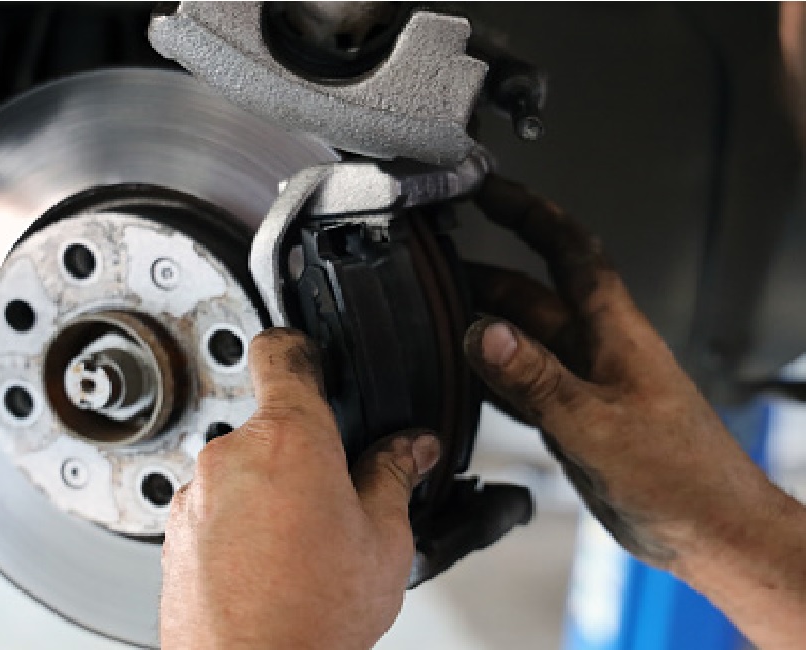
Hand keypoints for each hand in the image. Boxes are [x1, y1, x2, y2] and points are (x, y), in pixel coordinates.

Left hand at [161, 328, 440, 649]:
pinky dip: (237, 524)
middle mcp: (231, 455)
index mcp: (289, 438)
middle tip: (332, 500)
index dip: (300, 349)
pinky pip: (213, 507)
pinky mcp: (174, 532)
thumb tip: (410, 449)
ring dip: (267, 492)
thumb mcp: (383, 539)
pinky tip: (267, 566)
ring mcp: (196, 494)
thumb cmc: (313, 615)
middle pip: (270, 426)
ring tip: (300, 548)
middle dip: (301, 452)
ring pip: (241, 471)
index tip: (309, 358)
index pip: (282, 353)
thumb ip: (393, 476)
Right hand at [462, 175, 805, 648]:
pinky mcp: (576, 418)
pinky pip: (524, 383)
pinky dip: (493, 375)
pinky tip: (465, 379)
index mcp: (614, 331)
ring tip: (435, 318)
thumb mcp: (598, 425)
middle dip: (484, 275)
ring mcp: (585, 383)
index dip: (527, 212)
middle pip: (532, 294)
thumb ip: (537, 380)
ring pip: (524, 339)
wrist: (713, 532)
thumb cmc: (682, 478)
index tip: (487, 189)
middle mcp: (597, 348)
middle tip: (434, 270)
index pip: (567, 250)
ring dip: (483, 325)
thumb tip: (485, 333)